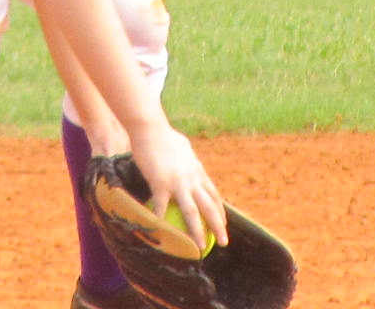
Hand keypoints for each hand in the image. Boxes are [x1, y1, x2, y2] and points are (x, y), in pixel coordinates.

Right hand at [127, 121, 225, 252]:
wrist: (150, 128)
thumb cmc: (163, 135)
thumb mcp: (184, 146)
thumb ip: (187, 155)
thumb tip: (187, 155)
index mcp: (198, 170)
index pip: (213, 194)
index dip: (220, 211)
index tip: (224, 224)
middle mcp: (192, 178)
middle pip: (209, 206)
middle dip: (218, 226)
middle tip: (224, 242)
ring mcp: (178, 182)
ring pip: (192, 212)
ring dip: (198, 231)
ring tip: (201, 247)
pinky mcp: (161, 184)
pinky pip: (163, 208)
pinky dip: (163, 223)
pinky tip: (163, 236)